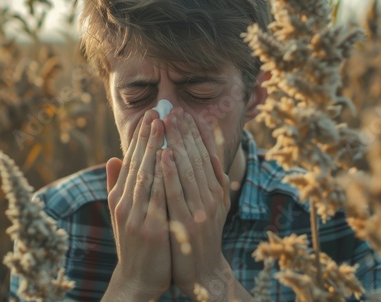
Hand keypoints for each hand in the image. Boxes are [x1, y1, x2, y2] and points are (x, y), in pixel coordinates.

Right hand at [104, 110, 170, 300]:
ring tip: (162, 124)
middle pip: (138, 163)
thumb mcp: (122, 214)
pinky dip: (161, 174)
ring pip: (145, 174)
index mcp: (120, 199)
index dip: (140, 138)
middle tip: (156, 111)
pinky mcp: (151, 229)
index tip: (150, 116)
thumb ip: (117, 186)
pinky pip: (157, 196)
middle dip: (147, 136)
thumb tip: (114, 157)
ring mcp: (137, 216)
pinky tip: (167, 156)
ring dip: (154, 148)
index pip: (132, 162)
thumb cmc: (134, 243)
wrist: (137, 279)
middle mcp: (125, 204)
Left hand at [161, 107, 230, 298]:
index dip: (196, 133)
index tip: (186, 113)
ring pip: (188, 170)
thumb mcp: (216, 207)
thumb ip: (215, 180)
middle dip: (185, 131)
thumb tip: (212, 152)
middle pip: (197, 157)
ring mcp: (201, 209)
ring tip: (168, 122)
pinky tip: (163, 154)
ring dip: (177, 144)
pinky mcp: (187, 223)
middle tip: (174, 108)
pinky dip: (170, 173)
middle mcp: (212, 196)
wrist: (204, 272)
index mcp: (217, 190)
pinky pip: (177, 193)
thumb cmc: (204, 236)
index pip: (206, 156)